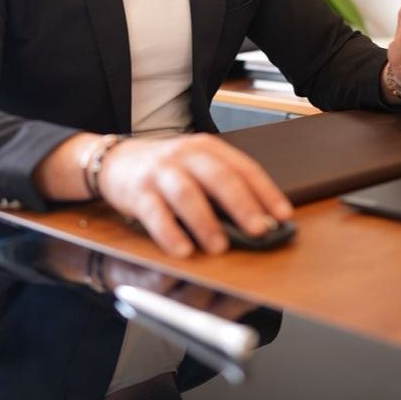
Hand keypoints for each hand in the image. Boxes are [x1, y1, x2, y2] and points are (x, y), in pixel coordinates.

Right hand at [97, 133, 292, 257]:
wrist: (117, 160)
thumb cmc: (167, 169)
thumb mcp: (197, 167)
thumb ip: (224, 188)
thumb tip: (261, 222)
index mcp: (207, 148)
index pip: (243, 167)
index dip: (265, 191)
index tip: (283, 215)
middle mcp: (185, 155)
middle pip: (219, 177)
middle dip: (242, 205)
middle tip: (260, 230)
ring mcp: (161, 172)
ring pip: (187, 194)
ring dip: (206, 222)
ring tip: (220, 246)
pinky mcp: (138, 192)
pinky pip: (155, 213)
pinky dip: (170, 233)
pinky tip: (183, 250)